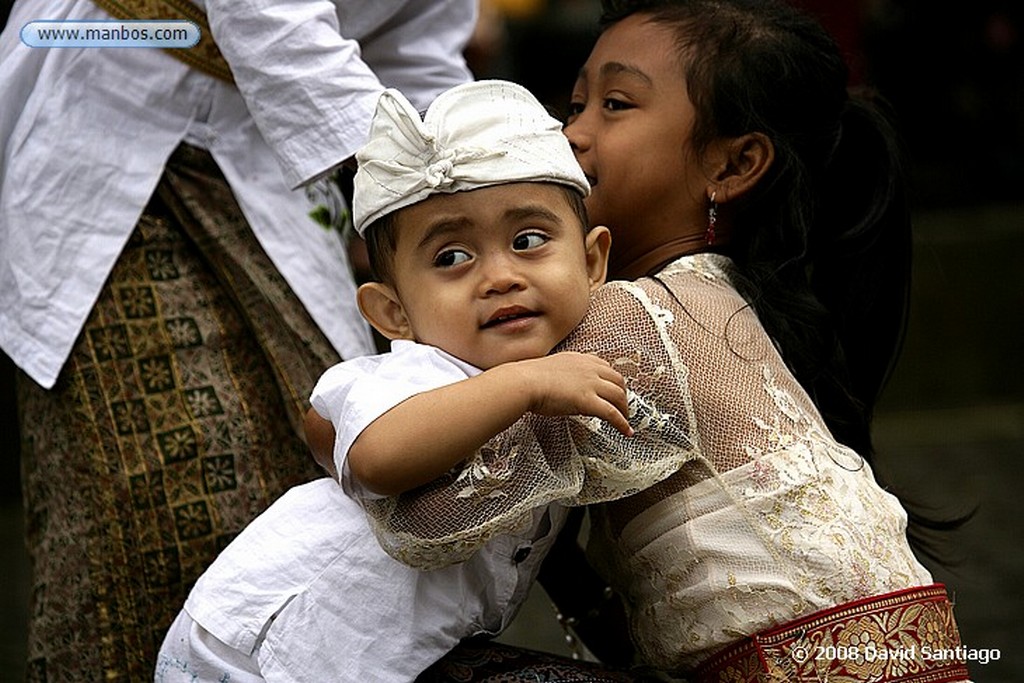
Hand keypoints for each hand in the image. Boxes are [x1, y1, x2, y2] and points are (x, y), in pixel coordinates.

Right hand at [506, 352, 632, 435]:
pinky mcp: (588, 401)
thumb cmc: (528, 379)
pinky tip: (626, 431)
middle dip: (622, 394)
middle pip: (617, 380)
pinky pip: (612, 413)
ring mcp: (590, 384)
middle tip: (622, 406)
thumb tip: (562, 385)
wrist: (523, 382)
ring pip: (618, 395)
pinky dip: (622, 423)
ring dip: (624, 409)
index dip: (612, 380)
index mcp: (579, 359)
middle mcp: (589, 368)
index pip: (605, 367)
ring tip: (625, 420)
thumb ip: (563, 374)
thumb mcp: (550, 369)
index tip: (613, 389)